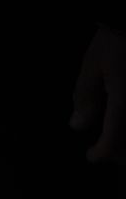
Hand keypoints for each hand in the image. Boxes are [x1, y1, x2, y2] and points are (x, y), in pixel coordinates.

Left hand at [71, 23, 125, 161]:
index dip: (102, 153)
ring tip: (114, 140)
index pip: (114, 140)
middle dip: (119, 153)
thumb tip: (78, 125)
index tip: (92, 156)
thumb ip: (85, 97)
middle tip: (103, 150)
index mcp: (125, 102)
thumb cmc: (116, 41)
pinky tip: (122, 123)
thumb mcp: (93, 65)